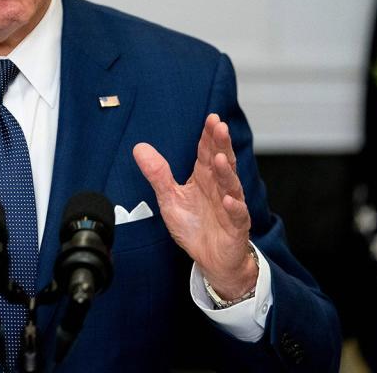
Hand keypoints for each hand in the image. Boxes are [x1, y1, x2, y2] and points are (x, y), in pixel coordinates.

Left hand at [133, 114, 256, 299]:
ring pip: (231, 185)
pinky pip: (237, 215)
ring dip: (226, 172)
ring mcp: (230, 206)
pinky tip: (229, 199)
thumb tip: (139, 148)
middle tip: (220, 126)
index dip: (209, 136)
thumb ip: (157, 174)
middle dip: (222, 144)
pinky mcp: (236, 227)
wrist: (211, 259)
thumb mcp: (169, 199)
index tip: (211, 118)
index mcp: (205, 178)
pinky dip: (234, 207)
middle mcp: (220, 188)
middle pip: (222, 162)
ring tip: (220, 158)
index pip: (207, 152)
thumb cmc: (194, 226)